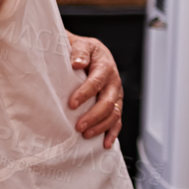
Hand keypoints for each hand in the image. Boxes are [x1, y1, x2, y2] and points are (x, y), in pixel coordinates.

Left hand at [66, 33, 122, 149]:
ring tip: (85, 135)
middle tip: (78, 126)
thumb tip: (77, 63)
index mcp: (105, 66)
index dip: (85, 93)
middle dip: (93, 116)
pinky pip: (117, 121)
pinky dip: (112, 133)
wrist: (90, 53)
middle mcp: (113, 82)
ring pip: (113, 114)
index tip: (71, 104)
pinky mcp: (114, 105)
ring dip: (100, 126)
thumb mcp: (81, 44)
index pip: (96, 82)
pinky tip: (105, 144)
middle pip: (107, 102)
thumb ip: (79, 51)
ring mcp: (115, 95)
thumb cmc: (82, 50)